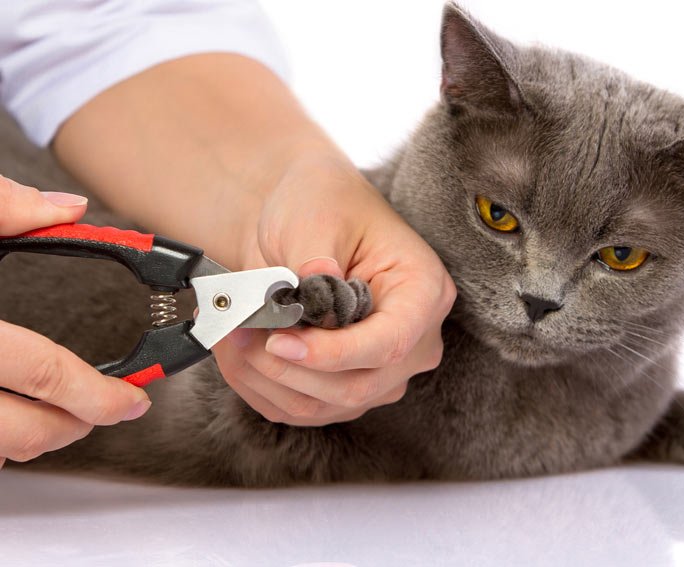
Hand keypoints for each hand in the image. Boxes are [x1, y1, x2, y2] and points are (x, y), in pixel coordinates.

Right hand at [0, 176, 150, 468]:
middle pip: (23, 430)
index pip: (41, 372)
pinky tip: (22, 405)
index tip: (134, 400)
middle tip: (114, 405)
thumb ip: (3, 207)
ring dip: (44, 434)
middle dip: (79, 423)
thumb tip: (70, 207)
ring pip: (1, 447)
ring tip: (74, 408)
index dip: (96, 392)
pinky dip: (8, 433)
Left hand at [212, 155, 455, 425]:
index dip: (332, 354)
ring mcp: (383, 372)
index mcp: (424, 292)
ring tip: (230, 337)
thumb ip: (314, 259)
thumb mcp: (317, 216)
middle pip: (357, 386)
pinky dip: (261, 387)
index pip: (388, 344)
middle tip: (239, 333)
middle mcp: (414, 342)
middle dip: (288, 368)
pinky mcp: (347, 388)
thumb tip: (309, 297)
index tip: (279, 341)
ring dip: (266, 378)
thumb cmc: (323, 206)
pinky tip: (238, 352)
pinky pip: (302, 409)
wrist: (303, 220)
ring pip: (325, 405)